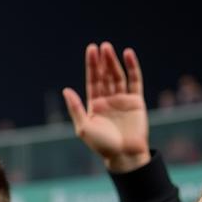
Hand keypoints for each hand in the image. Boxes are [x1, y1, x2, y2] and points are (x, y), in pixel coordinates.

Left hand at [63, 43, 149, 173]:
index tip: (90, 50)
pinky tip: (128, 54)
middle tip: (100, 47)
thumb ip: (75, 108)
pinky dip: (132, 67)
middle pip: (104, 76)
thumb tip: (65, 90)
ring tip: (109, 48)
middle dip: (102, 62)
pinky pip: (135, 80)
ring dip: (113, 62)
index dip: (91, 66)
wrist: (123, 154)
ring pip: (117, 76)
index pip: (92, 81)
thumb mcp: (84, 127)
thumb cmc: (101, 145)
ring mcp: (122, 99)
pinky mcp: (136, 100)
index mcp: (94, 106)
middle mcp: (108, 101)